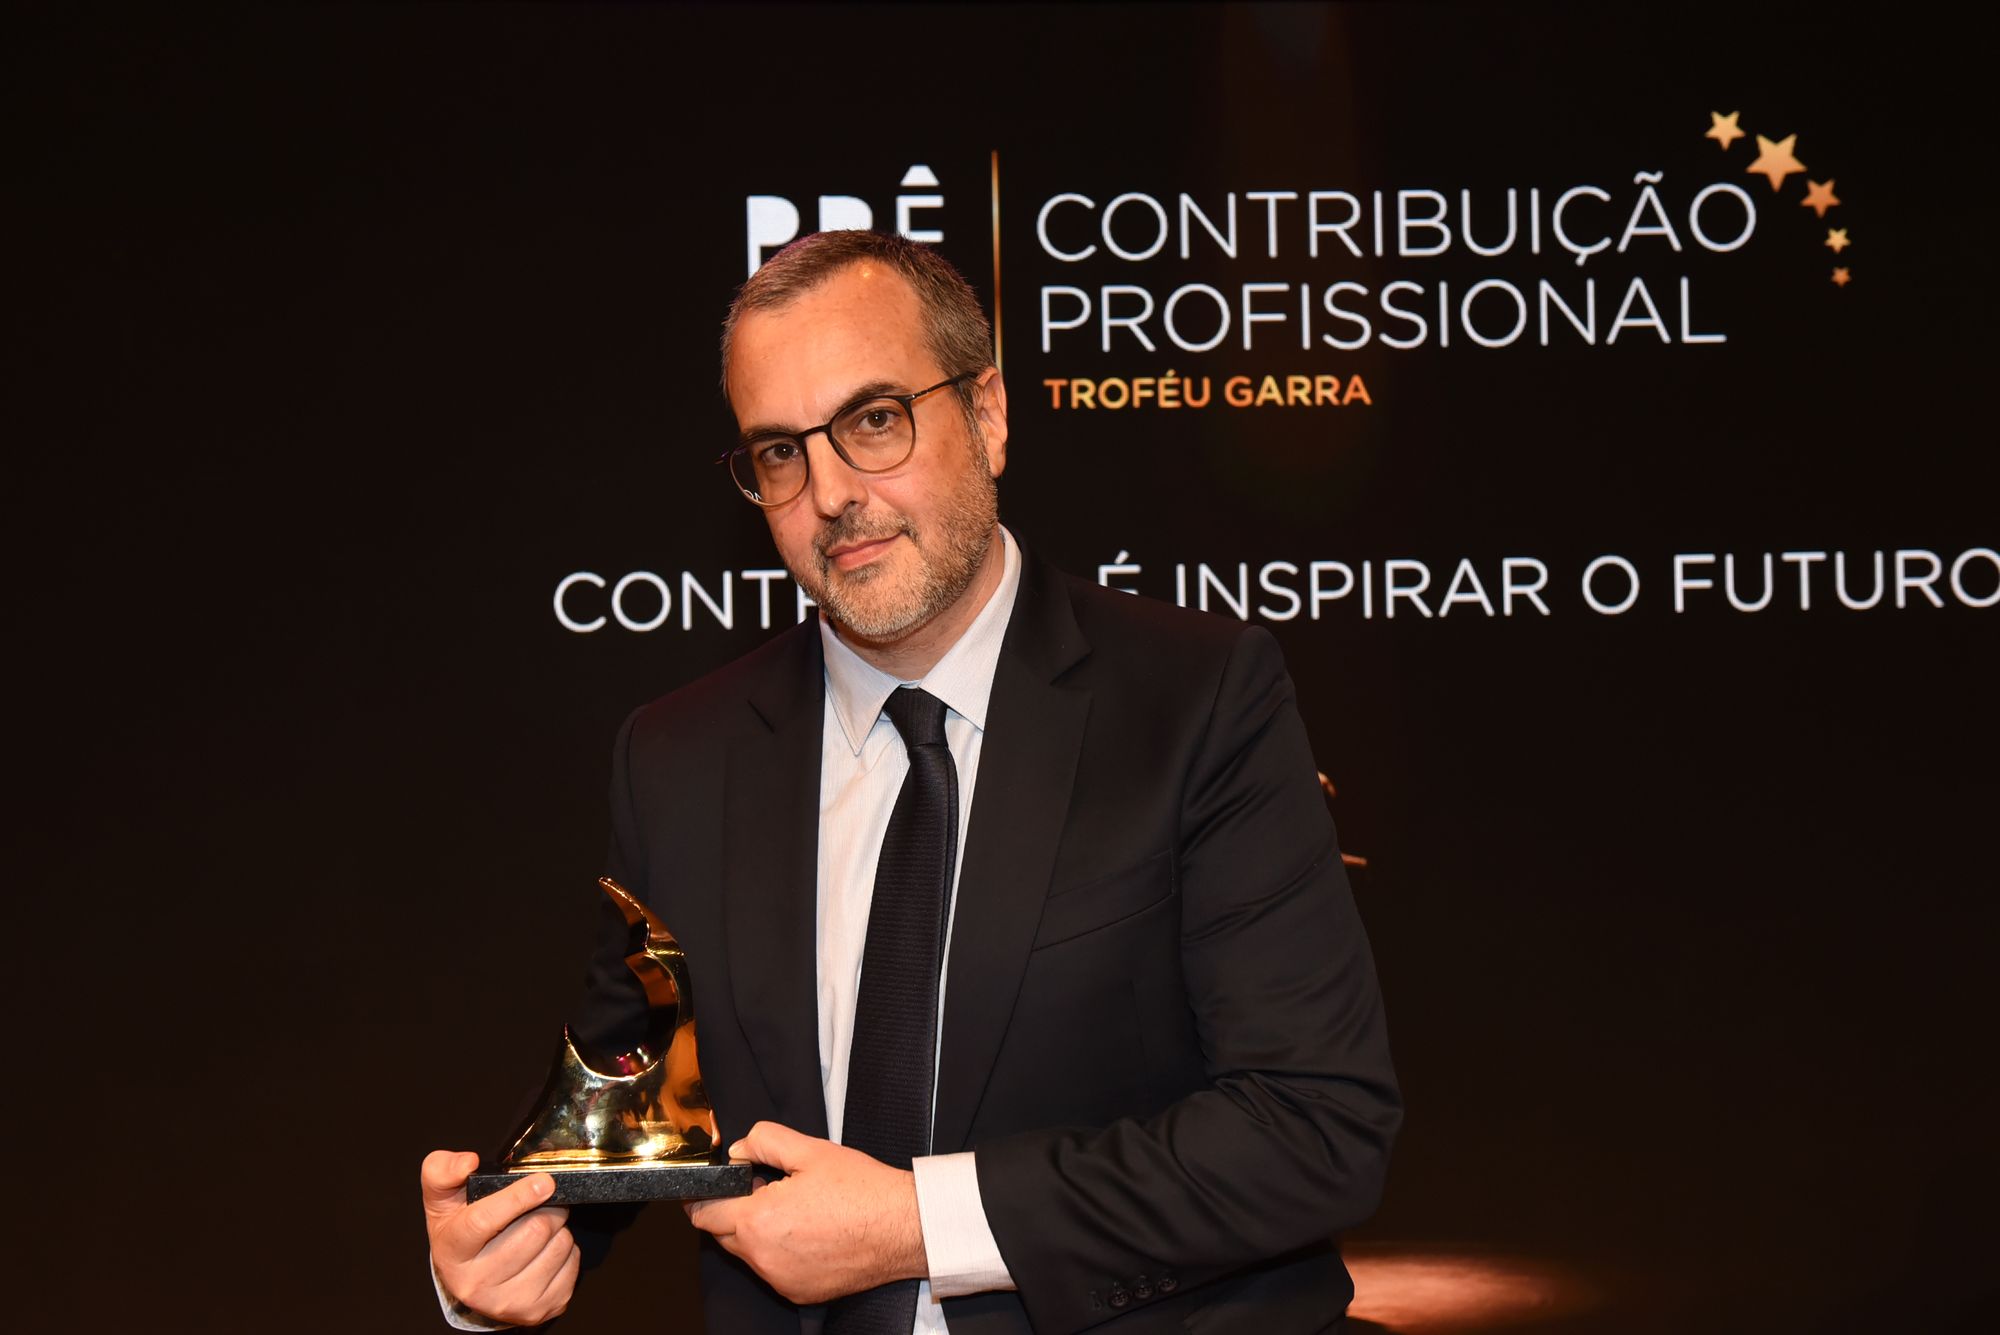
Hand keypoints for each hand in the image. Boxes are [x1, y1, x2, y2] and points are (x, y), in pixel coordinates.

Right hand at [421, 1150, 579, 1325]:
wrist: (469, 1278)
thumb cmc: (459, 1230)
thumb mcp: (442, 1198)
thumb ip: (442, 1170)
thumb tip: (468, 1163)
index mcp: (453, 1252)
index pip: (484, 1222)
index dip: (518, 1198)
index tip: (543, 1182)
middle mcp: (477, 1284)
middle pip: (535, 1230)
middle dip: (547, 1207)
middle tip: (540, 1203)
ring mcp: (509, 1302)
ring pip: (559, 1245)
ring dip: (559, 1228)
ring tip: (539, 1228)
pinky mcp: (539, 1310)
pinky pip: (572, 1264)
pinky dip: (567, 1251)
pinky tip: (545, 1251)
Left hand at [684, 1122, 926, 1304]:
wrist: (904, 1227)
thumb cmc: (863, 1190)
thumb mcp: (810, 1150)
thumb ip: (763, 1141)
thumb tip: (739, 1150)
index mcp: (759, 1221)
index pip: (704, 1214)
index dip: (704, 1196)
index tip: (712, 1186)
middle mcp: (764, 1258)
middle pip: (723, 1235)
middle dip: (733, 1212)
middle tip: (766, 1188)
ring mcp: (782, 1279)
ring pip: (750, 1254)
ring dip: (757, 1232)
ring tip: (794, 1208)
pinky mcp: (800, 1292)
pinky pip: (774, 1270)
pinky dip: (780, 1253)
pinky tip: (809, 1231)